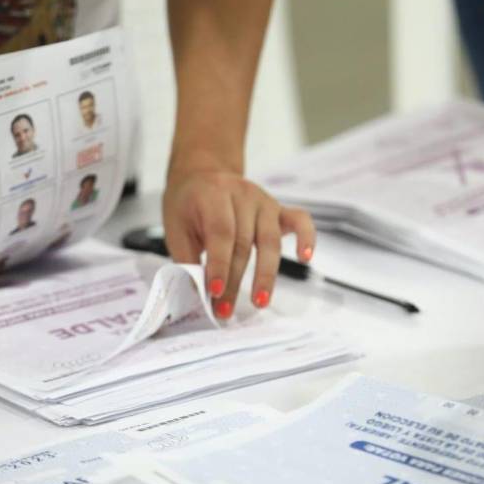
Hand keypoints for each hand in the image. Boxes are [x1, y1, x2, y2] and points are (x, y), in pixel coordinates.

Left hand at [163, 159, 315, 318]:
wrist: (202, 173)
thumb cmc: (188, 203)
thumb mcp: (175, 227)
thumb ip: (187, 257)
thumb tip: (198, 293)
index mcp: (213, 195)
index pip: (221, 233)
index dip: (219, 264)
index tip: (214, 291)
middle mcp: (243, 195)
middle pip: (243, 243)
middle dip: (235, 281)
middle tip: (224, 310)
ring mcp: (264, 201)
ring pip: (269, 241)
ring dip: (265, 275)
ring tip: (260, 302)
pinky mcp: (279, 209)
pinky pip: (300, 221)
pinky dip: (307, 238)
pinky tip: (305, 258)